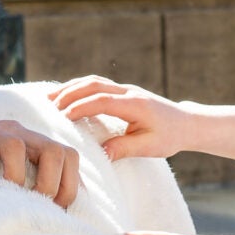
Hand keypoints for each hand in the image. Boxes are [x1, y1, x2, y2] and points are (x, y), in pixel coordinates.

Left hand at [0, 113, 79, 205]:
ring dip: (66, 185)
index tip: (9, 195)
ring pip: (66, 154)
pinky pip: (69, 162)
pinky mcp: (42, 148)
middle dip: (50, 185)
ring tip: (54, 210)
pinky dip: (70, 184)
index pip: (12, 145)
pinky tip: (61, 206)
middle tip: (40, 210)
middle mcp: (15, 130)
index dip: (15, 173)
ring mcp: (32, 137)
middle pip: (50, 149)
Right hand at [50, 76, 196, 160]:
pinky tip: (66, 97)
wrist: (186, 123)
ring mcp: (126, 89)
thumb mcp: (150, 147)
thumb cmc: (169, 136)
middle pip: (94, 85)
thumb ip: (125, 148)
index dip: (81, 107)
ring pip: (94, 81)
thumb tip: (101, 154)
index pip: (102, 101)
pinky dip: (79, 88)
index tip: (63, 117)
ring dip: (71, 88)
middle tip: (49, 107)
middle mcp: (129, 92)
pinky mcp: (123, 92)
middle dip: (70, 94)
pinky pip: (98, 85)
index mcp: (135, 105)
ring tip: (50, 99)